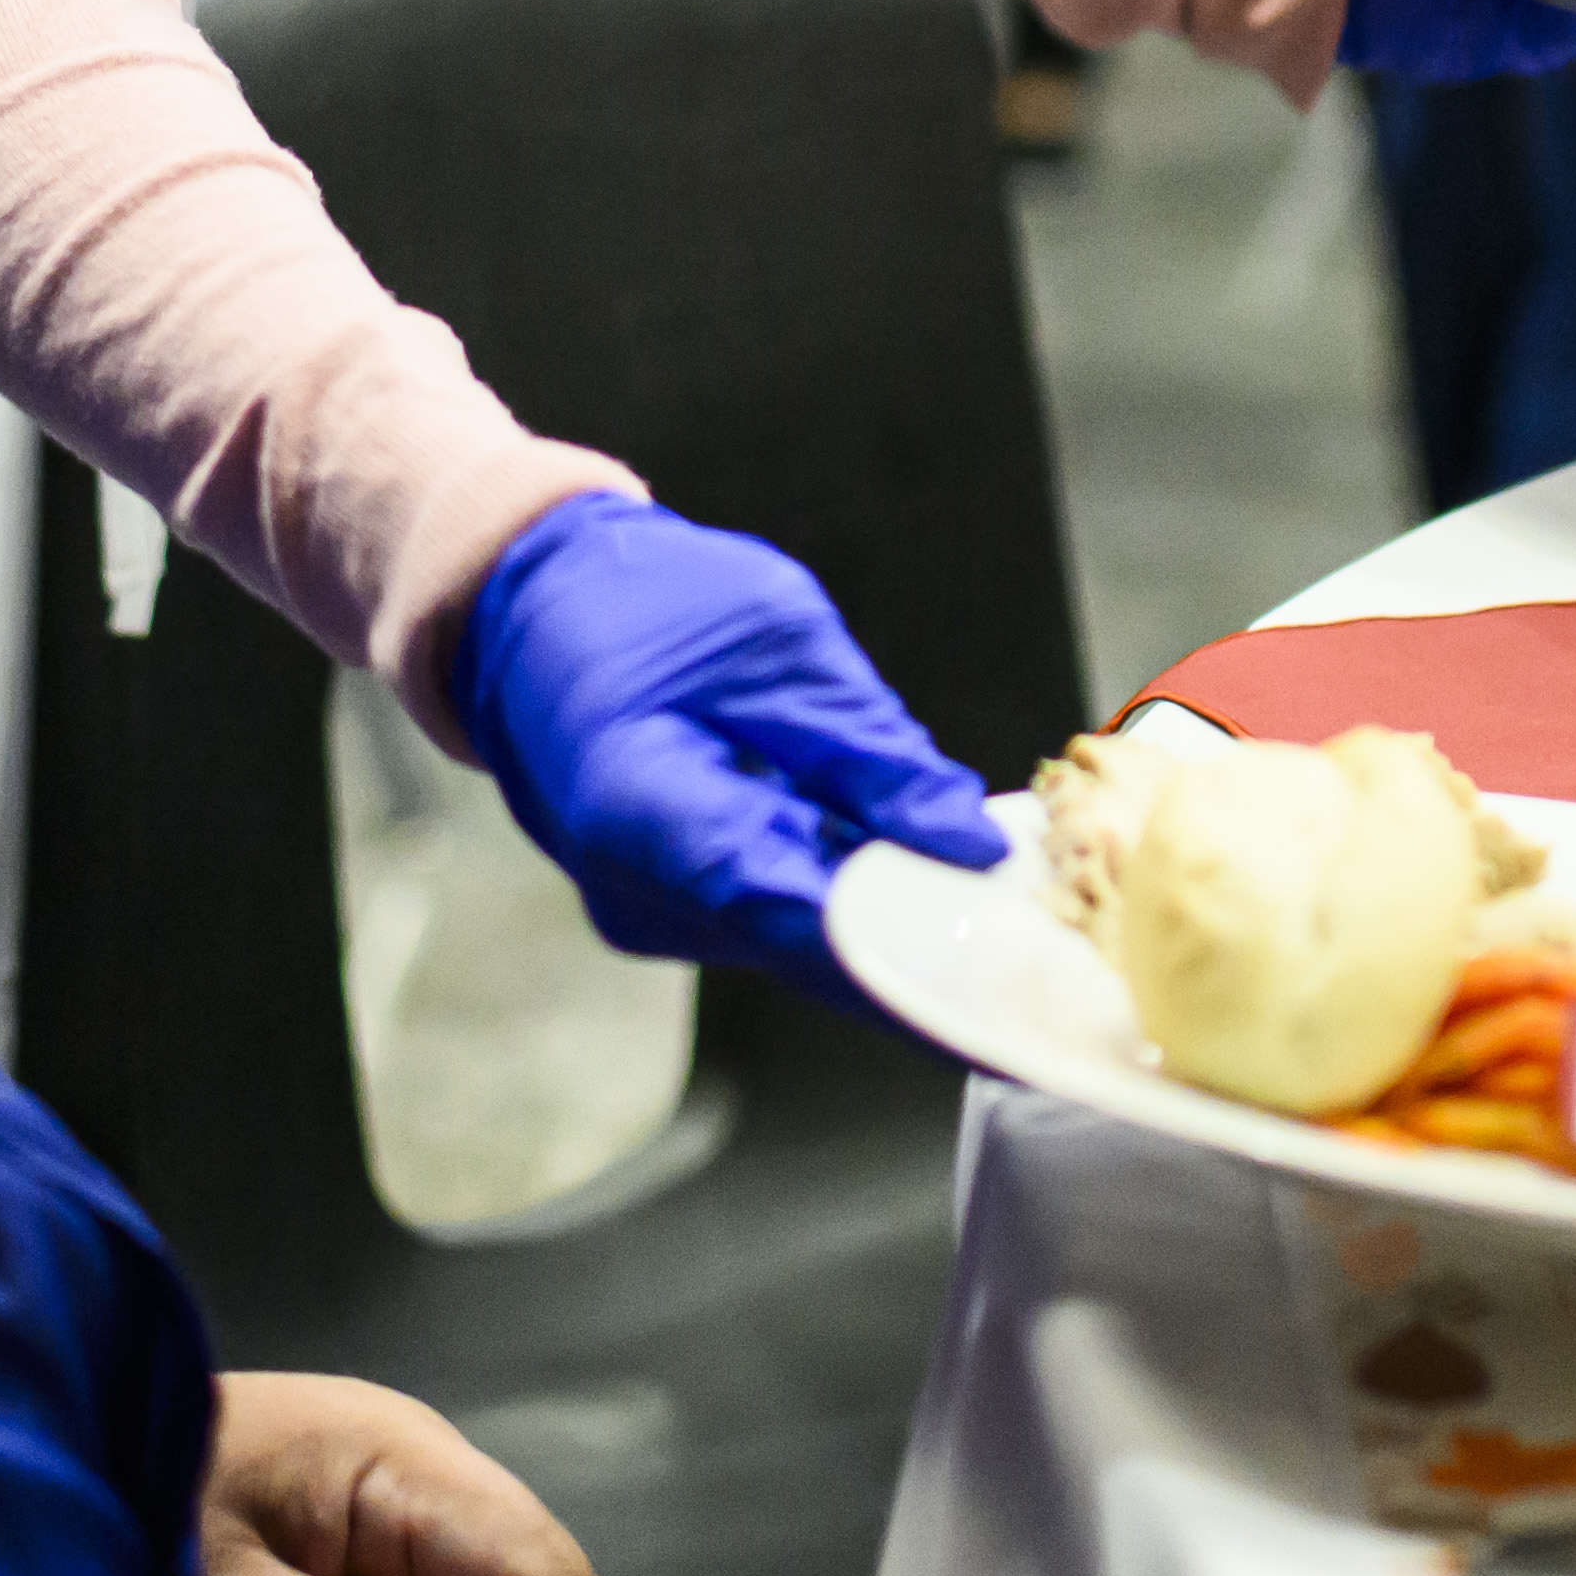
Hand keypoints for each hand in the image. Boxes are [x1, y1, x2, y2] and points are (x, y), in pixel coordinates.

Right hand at [450, 492, 999, 993]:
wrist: (526, 607)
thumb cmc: (640, 599)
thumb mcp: (775, 640)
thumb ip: (867, 749)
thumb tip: (965, 841)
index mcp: (643, 809)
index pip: (801, 914)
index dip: (918, 954)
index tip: (1015, 975)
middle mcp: (636, 891)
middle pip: (814, 950)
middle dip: (931, 948)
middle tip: (1050, 950)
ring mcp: (649, 913)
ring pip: (805, 944)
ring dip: (898, 922)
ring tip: (1002, 899)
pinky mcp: (671, 911)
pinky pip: (781, 918)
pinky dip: (852, 899)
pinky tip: (921, 873)